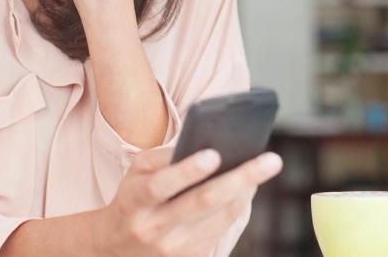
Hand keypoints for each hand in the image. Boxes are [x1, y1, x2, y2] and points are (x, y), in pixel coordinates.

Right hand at [91, 147, 282, 256]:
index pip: (161, 185)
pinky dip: (237, 208)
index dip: (187, 171)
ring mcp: (173, 249)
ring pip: (219, 220)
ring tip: (263, 169)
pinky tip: (247, 190)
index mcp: (135, 201)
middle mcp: (153, 228)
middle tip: (271, 160)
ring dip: (245, 193)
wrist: (116, 247)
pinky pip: (221, 232)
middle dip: (240, 178)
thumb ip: (163, 157)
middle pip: (202, 202)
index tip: (214, 154)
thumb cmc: (133, 197)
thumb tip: (202, 142)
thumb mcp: (136, 172)